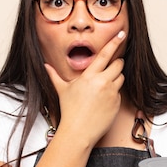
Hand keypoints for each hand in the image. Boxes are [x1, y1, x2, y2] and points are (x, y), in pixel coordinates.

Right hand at [44, 31, 126, 146]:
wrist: (79, 131)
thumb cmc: (69, 110)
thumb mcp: (62, 90)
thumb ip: (54, 76)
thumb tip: (45, 66)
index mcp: (89, 76)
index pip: (105, 54)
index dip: (114, 43)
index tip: (121, 35)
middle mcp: (103, 82)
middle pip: (118, 64)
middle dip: (116, 63)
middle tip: (110, 67)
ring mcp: (112, 92)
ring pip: (121, 77)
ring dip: (116, 77)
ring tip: (104, 85)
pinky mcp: (117, 103)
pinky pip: (119, 92)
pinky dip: (114, 92)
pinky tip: (104, 99)